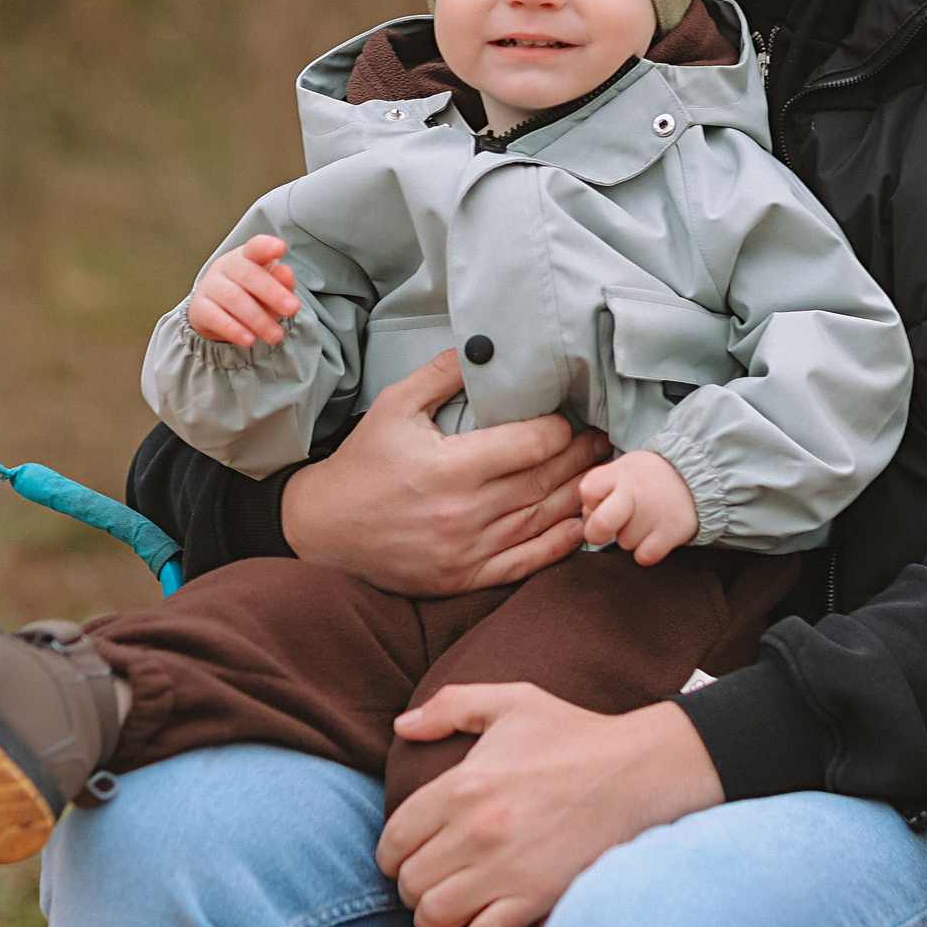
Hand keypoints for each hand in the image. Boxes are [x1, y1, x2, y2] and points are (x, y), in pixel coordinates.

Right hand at [187, 234, 298, 346]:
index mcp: (247, 256)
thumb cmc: (252, 295)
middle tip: (293, 309)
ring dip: (258, 319)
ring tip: (276, 336)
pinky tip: (249, 340)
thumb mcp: (272, 289)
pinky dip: (234, 330)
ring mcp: (210, 285)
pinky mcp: (199, 308)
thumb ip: (282, 282)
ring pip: (234, 298)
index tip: (280, 248)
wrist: (216, 314)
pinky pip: (215, 317)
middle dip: (273, 293)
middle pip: (249, 275)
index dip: (267, 246)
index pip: (256, 247)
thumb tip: (286, 272)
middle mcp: (226, 266)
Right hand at [280, 351, 612, 595]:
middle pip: (545, 481)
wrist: (323, 530)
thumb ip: (441, 375)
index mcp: (450, 467)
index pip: (531, 445)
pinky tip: (580, 527)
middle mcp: (464, 512)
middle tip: (603, 439)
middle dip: (581, 458)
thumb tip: (484, 347)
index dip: (560, 430)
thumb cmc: (361, 464)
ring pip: (542, 521)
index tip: (568, 418)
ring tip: (601, 476)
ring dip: (579, 497)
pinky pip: (526, 564)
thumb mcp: (393, 406)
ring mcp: (466, 551)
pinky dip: (559, 546)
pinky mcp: (464, 579)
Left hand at [378, 687, 722, 926]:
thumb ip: (449, 706)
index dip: (391, 853)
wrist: (638, 771)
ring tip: (443, 909)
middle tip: (427, 881)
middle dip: (410, 886)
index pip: (395, 838)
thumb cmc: (574, 734)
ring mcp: (505, 870)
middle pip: (409, 882)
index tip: (404, 856)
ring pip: (433, 916)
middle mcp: (476, 831)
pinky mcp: (535, 899)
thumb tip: (401, 726)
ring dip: (430, 918)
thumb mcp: (510, 701)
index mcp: (461, 785)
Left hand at [576, 449, 698, 563]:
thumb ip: (602, 487)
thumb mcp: (625, 469)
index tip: (603, 501)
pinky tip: (654, 536)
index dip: (590, 502)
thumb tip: (588, 515)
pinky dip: (647, 551)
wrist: (699, 474)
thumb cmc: (650, 477)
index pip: (587, 491)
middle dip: (597, 532)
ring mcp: (655, 512)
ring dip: (630, 537)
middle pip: (600, 524)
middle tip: (608, 528)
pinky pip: (645, 556)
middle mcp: (636, 491)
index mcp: (621, 472)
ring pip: (624, 542)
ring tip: (645, 520)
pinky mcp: (673, 530)